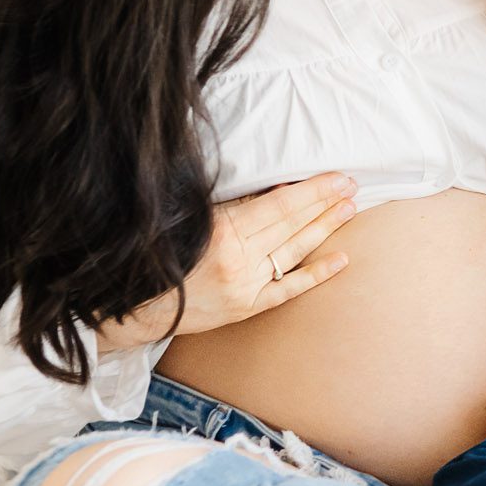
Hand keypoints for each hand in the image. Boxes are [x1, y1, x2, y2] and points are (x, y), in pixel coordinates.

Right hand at [97, 172, 356, 350]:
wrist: (132, 306)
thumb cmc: (157, 252)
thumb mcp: (189, 218)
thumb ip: (228, 203)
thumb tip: (271, 183)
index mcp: (222, 233)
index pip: (279, 205)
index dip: (312, 190)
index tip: (337, 177)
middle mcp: (238, 260)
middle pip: (291, 225)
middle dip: (325, 203)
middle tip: (353, 186)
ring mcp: (245, 287)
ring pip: (294, 251)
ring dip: (324, 228)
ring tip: (349, 209)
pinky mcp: (246, 308)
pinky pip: (289, 288)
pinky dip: (316, 274)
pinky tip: (340, 259)